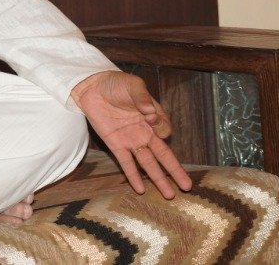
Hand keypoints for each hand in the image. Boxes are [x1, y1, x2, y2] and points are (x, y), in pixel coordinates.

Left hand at [71, 70, 192, 198]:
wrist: (91, 86)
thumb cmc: (116, 84)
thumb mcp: (132, 85)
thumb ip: (142, 98)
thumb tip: (151, 114)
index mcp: (152, 117)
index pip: (165, 131)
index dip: (161, 128)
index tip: (151, 118)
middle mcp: (144, 132)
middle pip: (163, 154)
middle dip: (175, 171)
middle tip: (187, 186)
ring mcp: (130, 140)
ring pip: (148, 163)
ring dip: (158, 178)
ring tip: (169, 195)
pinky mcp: (115, 144)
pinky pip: (126, 163)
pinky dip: (133, 176)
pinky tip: (141, 190)